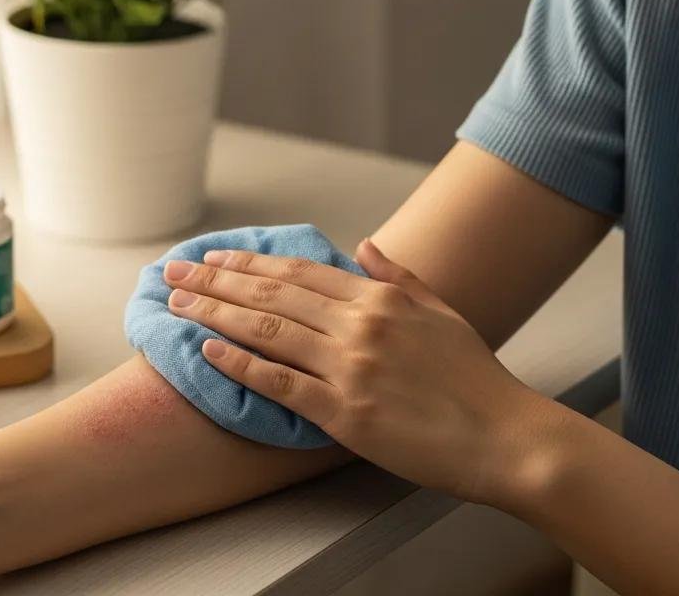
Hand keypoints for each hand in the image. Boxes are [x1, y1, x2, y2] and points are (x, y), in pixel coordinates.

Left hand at [163, 238, 552, 505]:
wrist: (506, 435)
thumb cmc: (475, 375)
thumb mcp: (440, 310)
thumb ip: (397, 275)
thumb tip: (363, 243)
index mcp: (378, 297)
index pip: (298, 270)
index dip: (250, 263)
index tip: (214, 258)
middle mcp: (358, 324)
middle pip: (272, 293)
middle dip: (216, 281)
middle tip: (172, 273)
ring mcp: (350, 367)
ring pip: (268, 330)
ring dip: (215, 315)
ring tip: (177, 306)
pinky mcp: (346, 414)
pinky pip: (282, 384)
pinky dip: (242, 364)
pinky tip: (210, 351)